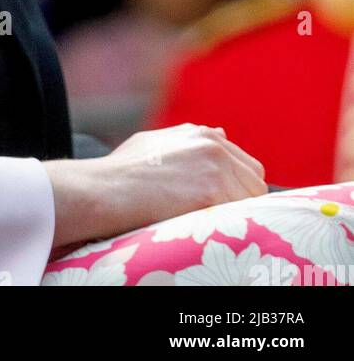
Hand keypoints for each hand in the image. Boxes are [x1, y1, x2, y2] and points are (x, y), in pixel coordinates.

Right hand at [43, 123, 267, 251]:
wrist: (107, 188)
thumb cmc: (123, 170)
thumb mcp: (156, 142)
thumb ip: (190, 138)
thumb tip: (221, 133)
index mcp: (202, 134)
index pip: (245, 165)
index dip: (237, 187)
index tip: (223, 204)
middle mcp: (213, 145)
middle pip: (254, 182)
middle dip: (242, 200)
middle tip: (220, 218)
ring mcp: (214, 167)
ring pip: (251, 201)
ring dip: (236, 215)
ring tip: (211, 224)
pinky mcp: (211, 192)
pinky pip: (239, 215)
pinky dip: (228, 225)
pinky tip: (207, 228)